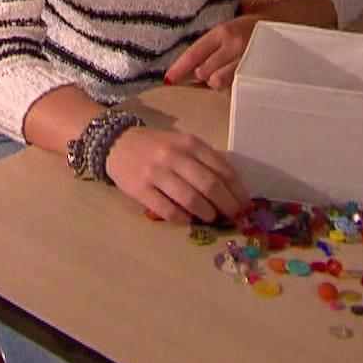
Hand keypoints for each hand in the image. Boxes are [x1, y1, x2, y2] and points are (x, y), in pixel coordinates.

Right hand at [104, 126, 250, 222]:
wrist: (117, 143)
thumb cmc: (156, 146)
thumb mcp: (182, 143)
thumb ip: (205, 159)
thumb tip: (232, 186)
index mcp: (189, 143)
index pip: (222, 168)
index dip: (237, 189)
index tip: (245, 203)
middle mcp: (174, 156)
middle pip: (209, 186)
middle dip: (227, 205)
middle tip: (233, 216)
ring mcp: (156, 173)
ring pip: (190, 199)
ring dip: (207, 213)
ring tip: (211, 217)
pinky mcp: (141, 190)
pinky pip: (167, 210)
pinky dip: (182, 218)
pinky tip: (187, 219)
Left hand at [164, 14, 260, 89]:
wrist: (283, 27)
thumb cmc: (249, 31)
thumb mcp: (227, 32)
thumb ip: (209, 48)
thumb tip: (190, 70)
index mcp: (222, 32)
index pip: (194, 53)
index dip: (179, 68)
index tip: (168, 79)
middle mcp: (234, 44)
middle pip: (204, 72)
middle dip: (204, 75)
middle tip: (214, 69)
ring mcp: (248, 59)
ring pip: (220, 81)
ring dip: (218, 81)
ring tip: (227, 72)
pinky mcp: (259, 72)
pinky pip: (237, 86)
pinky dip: (233, 85)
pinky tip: (238, 78)